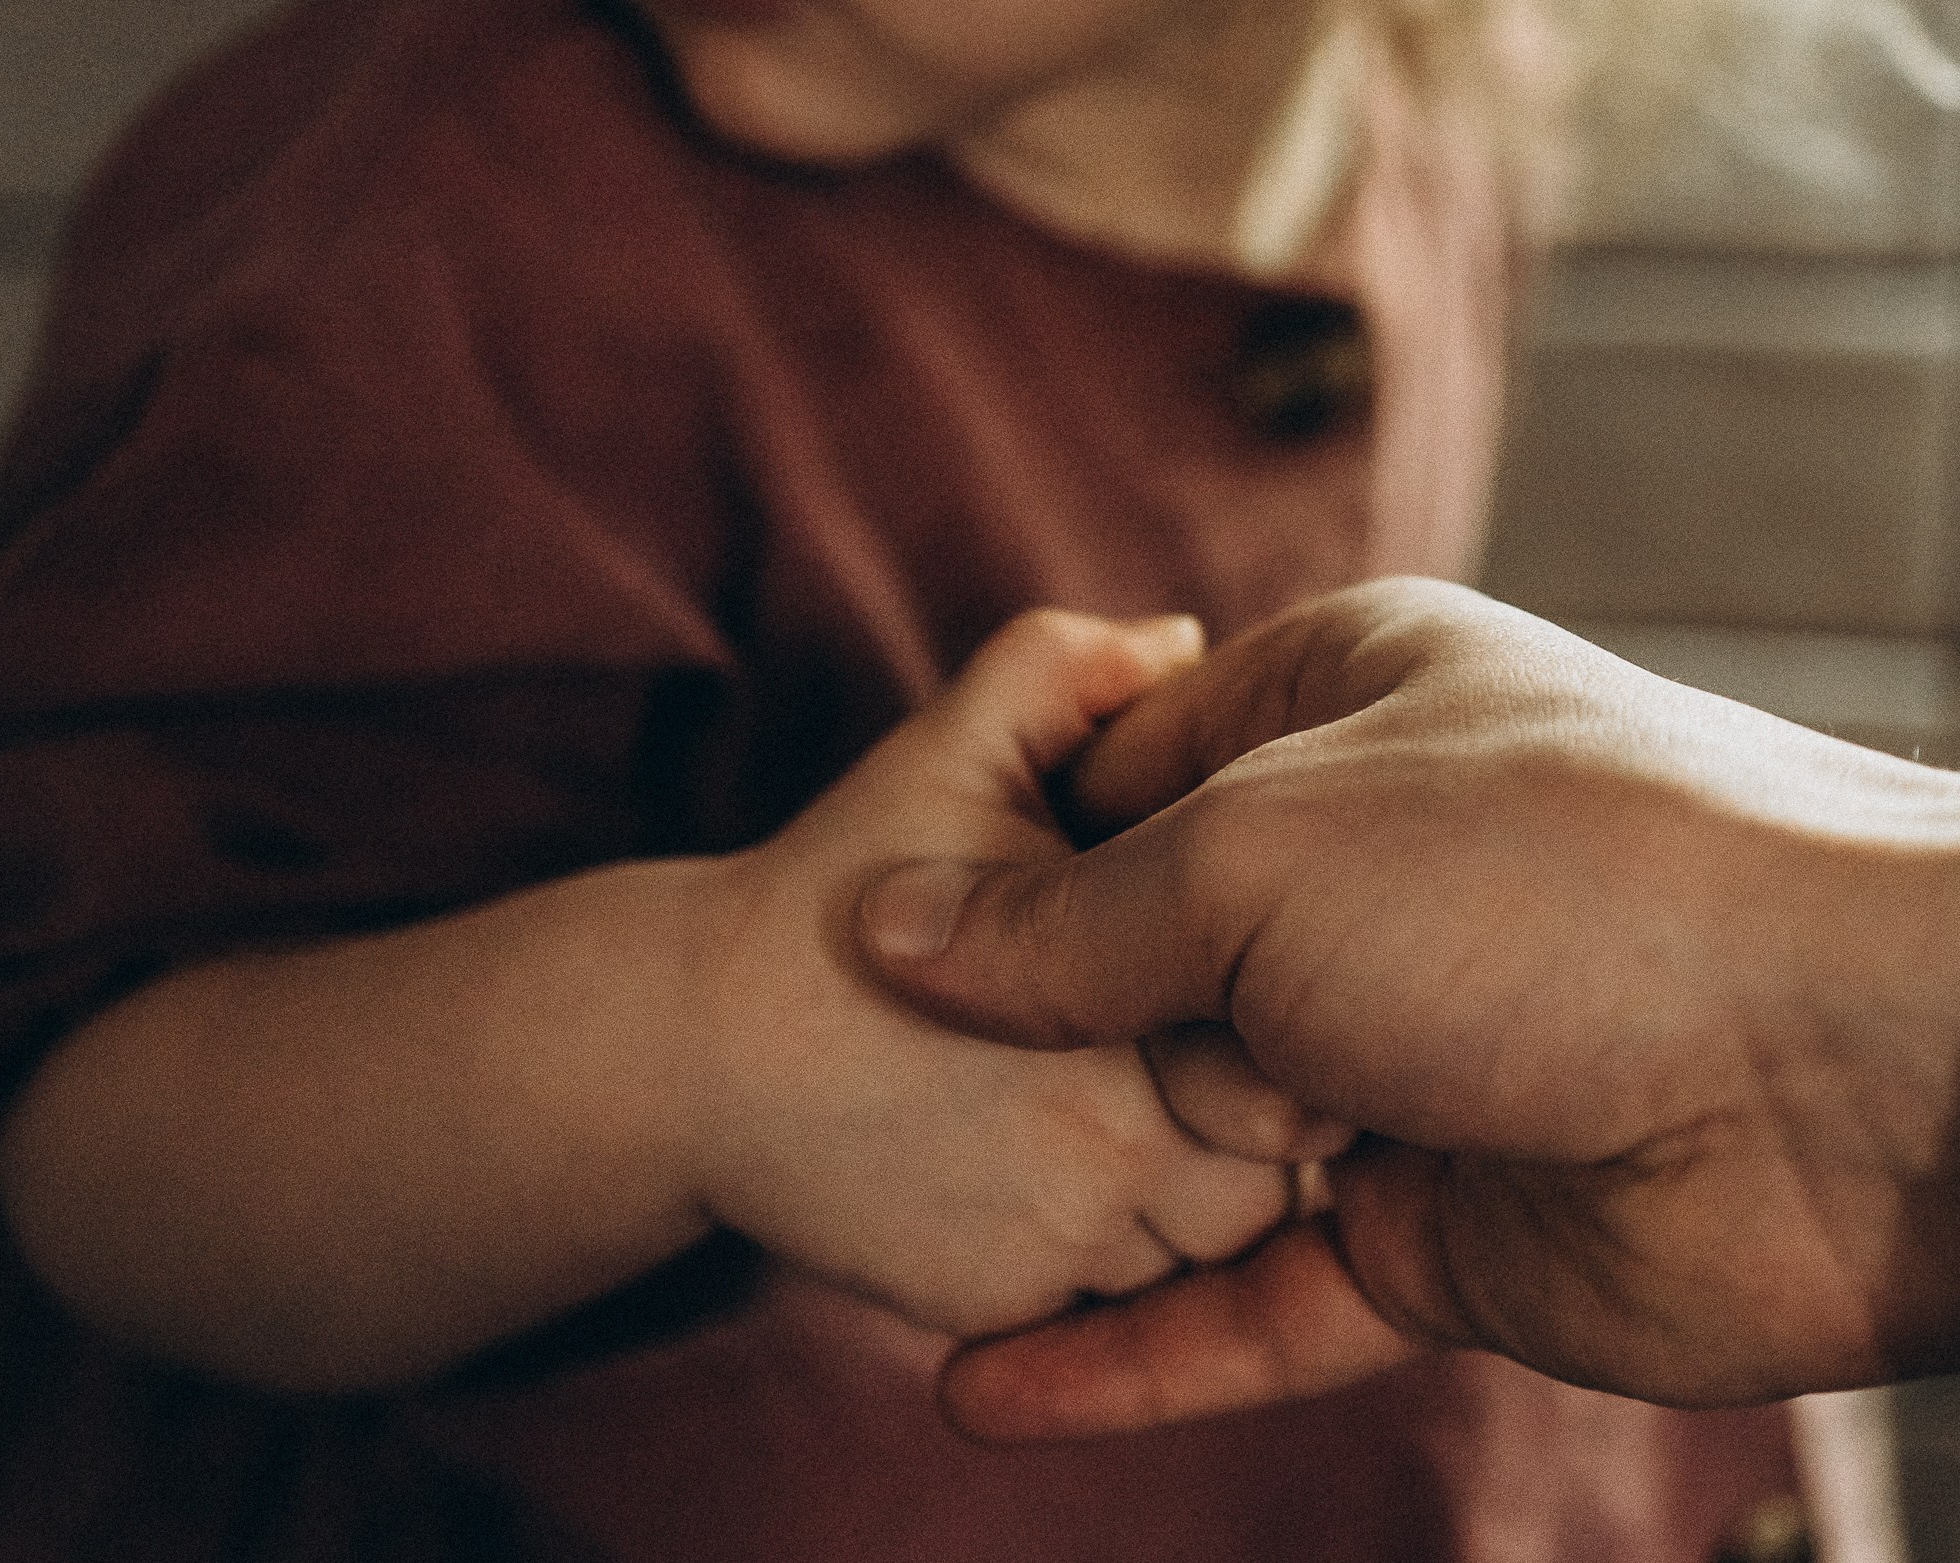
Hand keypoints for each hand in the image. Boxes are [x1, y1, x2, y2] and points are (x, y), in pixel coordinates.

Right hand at [685, 609, 1296, 1337]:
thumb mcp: (965, 737)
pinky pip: (1119, 1315)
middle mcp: (1129, 1115)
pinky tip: (1033, 1180)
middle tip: (1152, 1047)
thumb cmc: (832, 884)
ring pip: (1210, 1239)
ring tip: (1082, 1111)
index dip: (1254, 985)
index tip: (1210, 961)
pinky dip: (1106, 1272)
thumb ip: (1075, 674)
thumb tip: (1178, 644)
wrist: (677, 1052)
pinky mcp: (1010, 1312)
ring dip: (1182, 1198)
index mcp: (1148, 958)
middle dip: (1242, 1108)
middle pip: (1273, 1143)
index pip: (1282, 1001)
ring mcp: (1069, 1231)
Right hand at [858, 578, 1959, 1436]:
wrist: (1852, 1072)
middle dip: (1044, 1047)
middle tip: (932, 1101)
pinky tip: (986, 1387)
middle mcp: (1366, 880)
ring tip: (921, 1249)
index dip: (1001, 861)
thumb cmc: (1555, 880)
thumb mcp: (1262, 854)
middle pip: (1138, 978)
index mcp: (1337, 712)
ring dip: (1077, 1205)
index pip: (1114, 782)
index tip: (874, 943)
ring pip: (1191, 1153)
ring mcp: (1404, 1066)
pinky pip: (1257, 1305)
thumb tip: (896, 937)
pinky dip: (1133, 1353)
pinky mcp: (1438, 1232)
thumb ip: (1071, 919)